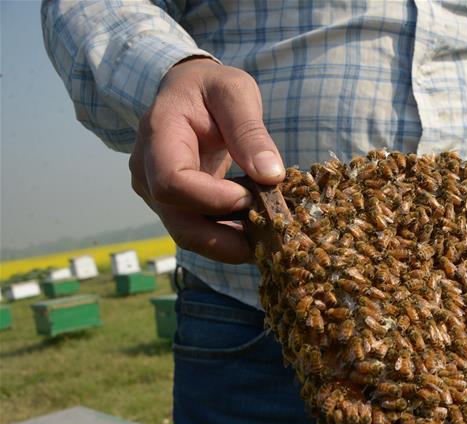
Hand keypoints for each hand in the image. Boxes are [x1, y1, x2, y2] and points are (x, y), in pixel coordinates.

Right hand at [129, 57, 284, 262]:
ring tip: (270, 239)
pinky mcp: (175, 206)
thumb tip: (271, 175)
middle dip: (225, 240)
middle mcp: (147, 171)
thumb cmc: (209, 88)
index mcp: (158, 136)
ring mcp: (157, 193)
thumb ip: (250, 131)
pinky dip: (229, 237)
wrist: (185, 93)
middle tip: (269, 242)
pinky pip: (199, 230)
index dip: (212, 199)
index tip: (251, 196)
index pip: (171, 182)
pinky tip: (259, 233)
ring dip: (231, 244)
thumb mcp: (234, 92)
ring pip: (190, 234)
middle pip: (179, 223)